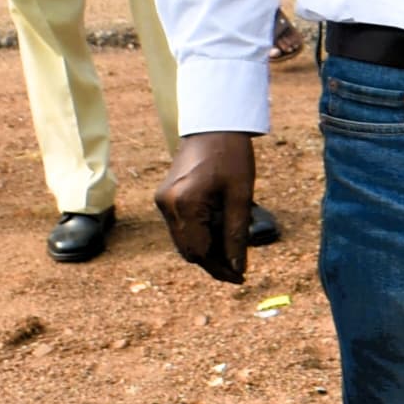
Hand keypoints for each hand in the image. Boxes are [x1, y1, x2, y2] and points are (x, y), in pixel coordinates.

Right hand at [156, 130, 258, 282]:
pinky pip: (181, 227)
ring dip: (207, 248)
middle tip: (239, 267)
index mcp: (185, 204)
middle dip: (213, 262)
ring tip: (232, 245)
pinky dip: (200, 234)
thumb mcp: (241, 197)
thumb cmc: (232, 157)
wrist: (213, 127)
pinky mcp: (164, 198)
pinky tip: (220, 230)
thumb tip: (237, 268)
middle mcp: (167, 205)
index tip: (240, 277)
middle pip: (189, 251)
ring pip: (184, 241)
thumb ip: (237, 235)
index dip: (219, 269)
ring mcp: (162, 201)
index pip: (199, 253)